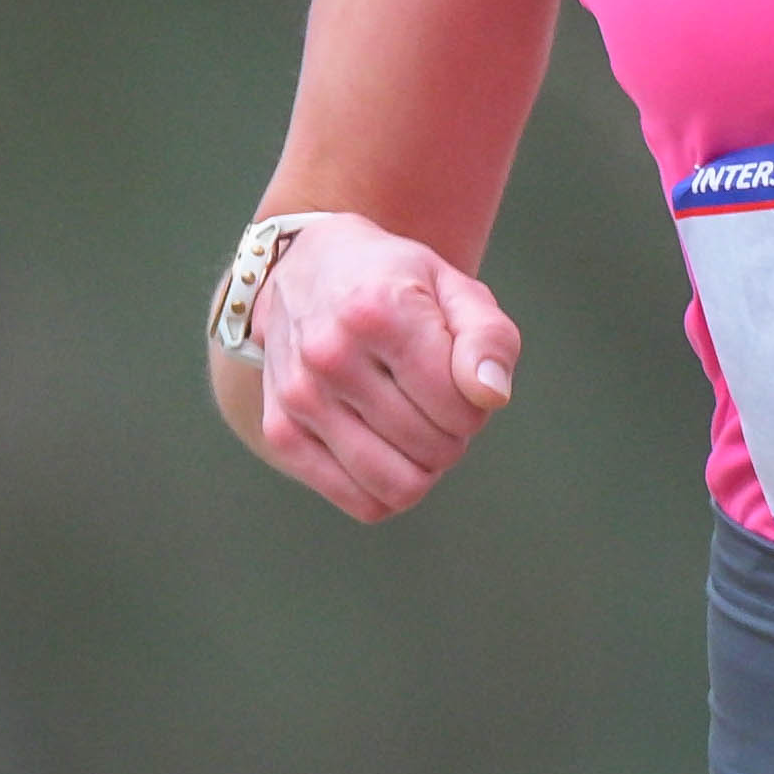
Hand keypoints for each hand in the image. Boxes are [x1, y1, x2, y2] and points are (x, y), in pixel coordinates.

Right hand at [242, 222, 521, 521]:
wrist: (307, 272)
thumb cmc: (393, 285)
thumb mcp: (453, 289)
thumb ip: (488, 338)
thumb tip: (491, 396)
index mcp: (378, 312)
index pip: (459, 406)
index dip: (476, 404)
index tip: (458, 379)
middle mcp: (329, 355)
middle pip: (432, 448)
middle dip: (451, 435)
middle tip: (434, 402)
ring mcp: (300, 397)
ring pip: (397, 485)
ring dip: (422, 467)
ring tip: (413, 427)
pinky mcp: (282, 431)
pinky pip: (359, 501)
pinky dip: (387, 491)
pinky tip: (385, 452)